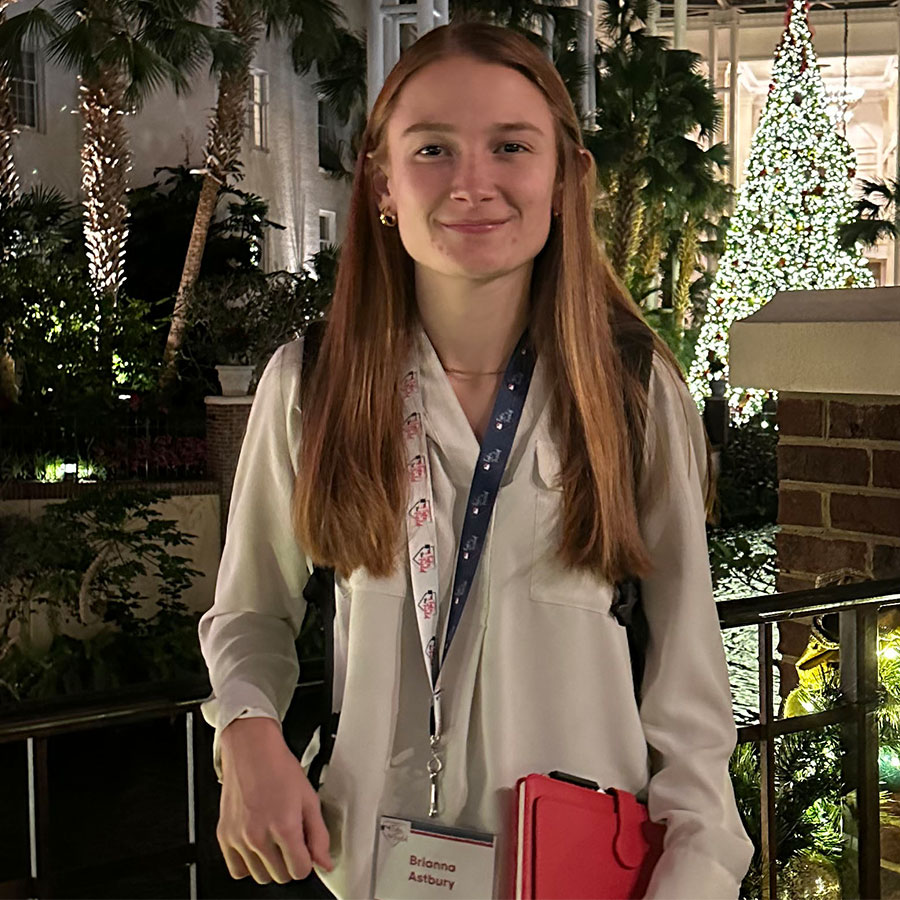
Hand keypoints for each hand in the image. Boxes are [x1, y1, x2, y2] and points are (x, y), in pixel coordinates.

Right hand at [217, 717, 334, 883]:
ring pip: (260, 876)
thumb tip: (324, 863)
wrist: (251, 749)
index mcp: (284, 826)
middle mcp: (259, 836)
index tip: (305, 850)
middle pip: (280, 876)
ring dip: (270, 865)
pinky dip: (248, 864)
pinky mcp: (224, 836)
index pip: (300, 871)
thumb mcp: (309, 798)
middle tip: (290, 840)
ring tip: (273, 840)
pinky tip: (257, 846)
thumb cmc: (279, 768)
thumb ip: (319, 835)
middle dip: (289, 862)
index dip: (306, 861)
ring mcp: (239, 838)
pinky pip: (237, 870)